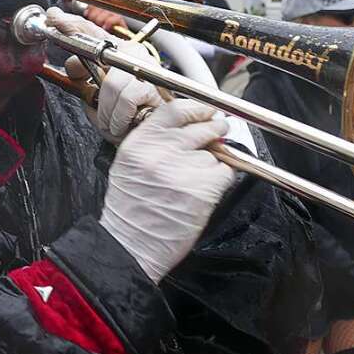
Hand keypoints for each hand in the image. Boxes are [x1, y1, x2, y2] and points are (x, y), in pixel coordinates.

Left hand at [45, 6, 163, 144]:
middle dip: (86, 75)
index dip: (71, 24)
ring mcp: (144, 65)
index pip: (91, 32)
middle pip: (98, 51)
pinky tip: (123, 123)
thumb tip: (73, 63)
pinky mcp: (153, 83)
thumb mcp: (96, 96)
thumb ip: (83, 77)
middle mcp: (131, 52)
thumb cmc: (126, 116)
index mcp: (116, 52)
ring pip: (111, 85)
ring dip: (106, 110)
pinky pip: (125, 98)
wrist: (153, 134)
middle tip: (93, 100)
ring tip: (112, 120)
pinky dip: (119, 116)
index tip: (54, 18)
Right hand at [99, 99, 234, 282]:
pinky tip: (205, 191)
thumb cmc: (130, 209)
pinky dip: (221, 179)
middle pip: (201, 127)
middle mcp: (161, 152)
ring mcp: (182, 170)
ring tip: (196, 179)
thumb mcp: (129, 163)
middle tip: (220, 131)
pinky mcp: (202, 190)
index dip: (196, 109)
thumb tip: (189, 127)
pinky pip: (224, 173)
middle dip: (215, 128)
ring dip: (212, 162)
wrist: (130, 244)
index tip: (206, 110)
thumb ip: (155, 141)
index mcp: (140, 142)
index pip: (175, 110)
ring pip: (214, 153)